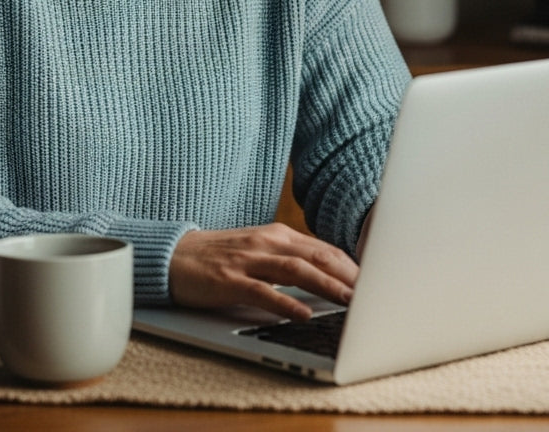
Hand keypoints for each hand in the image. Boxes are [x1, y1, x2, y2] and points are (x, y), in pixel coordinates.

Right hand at [169, 223, 358, 320]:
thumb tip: (325, 279)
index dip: (351, 265)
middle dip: (348, 275)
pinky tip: (302, 314)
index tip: (374, 281)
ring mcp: (249, 260)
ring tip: (349, 301)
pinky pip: (262, 291)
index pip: (323, 249)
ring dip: (326, 286)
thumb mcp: (259, 251)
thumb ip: (288, 260)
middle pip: (317, 256)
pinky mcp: (230, 279)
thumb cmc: (220, 257)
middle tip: (373, 292)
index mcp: (277, 235)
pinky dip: (285, 302)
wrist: (174, 256)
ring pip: (296, 270)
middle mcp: (267, 242)